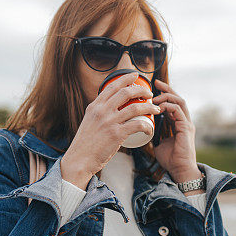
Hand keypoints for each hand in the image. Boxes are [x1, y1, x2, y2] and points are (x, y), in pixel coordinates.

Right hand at [61, 72, 160, 188]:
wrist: (79, 159)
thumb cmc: (85, 144)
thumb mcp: (89, 122)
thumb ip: (99, 114)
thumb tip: (111, 109)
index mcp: (94, 106)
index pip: (112, 86)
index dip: (125, 78)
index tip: (135, 76)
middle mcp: (102, 111)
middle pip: (126, 92)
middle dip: (141, 90)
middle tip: (149, 93)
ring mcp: (109, 122)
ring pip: (135, 107)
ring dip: (149, 106)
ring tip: (156, 109)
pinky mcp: (116, 134)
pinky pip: (137, 124)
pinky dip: (147, 125)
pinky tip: (149, 127)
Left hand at [151, 79, 200, 182]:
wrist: (180, 171)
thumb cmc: (171, 160)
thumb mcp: (158, 144)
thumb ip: (153, 135)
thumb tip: (142, 130)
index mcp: (178, 123)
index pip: (173, 103)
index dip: (164, 94)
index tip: (154, 87)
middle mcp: (184, 121)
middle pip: (178, 98)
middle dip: (167, 89)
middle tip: (155, 83)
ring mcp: (186, 124)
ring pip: (179, 102)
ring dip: (166, 97)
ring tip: (155, 97)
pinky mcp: (186, 128)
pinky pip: (178, 111)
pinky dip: (168, 107)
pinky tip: (159, 107)